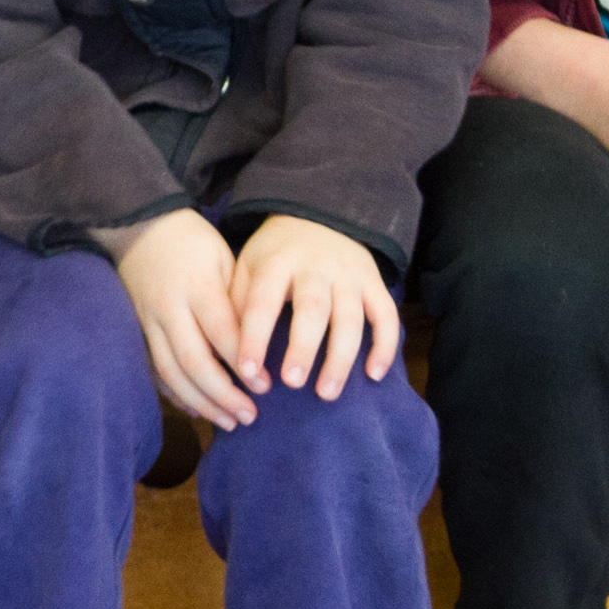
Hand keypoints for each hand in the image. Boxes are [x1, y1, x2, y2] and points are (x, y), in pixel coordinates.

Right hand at [109, 205, 256, 428]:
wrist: (139, 226)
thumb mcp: (223, 260)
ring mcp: (148, 321)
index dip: (244, 364)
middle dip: (224, 395)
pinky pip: (153, 370)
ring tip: (229, 422)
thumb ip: (236, 302)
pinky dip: (174, 394)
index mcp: (196, 286)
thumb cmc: (193, 241)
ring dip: (201, 402)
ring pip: (171, 372)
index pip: (221, 333)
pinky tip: (196, 409)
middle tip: (250, 416)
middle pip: (194, 361)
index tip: (267, 387)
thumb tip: (256, 347)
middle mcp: (169, 308)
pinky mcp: (137, 330)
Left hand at [229, 213, 400, 401]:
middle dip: (303, 348)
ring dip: (340, 358)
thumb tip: (222, 351)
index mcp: (277, 263)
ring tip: (326, 392)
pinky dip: (384, 346)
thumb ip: (236, 303)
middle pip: (312, 309)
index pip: (263, 302)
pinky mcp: (374, 283)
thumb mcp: (247, 265)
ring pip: (351, 318)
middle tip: (292, 382)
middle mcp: (316, 268)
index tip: (247, 371)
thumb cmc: (273, 255)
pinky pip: (386, 316)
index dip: (254, 337)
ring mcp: (349, 275)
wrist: (316, 215)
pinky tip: (374, 374)